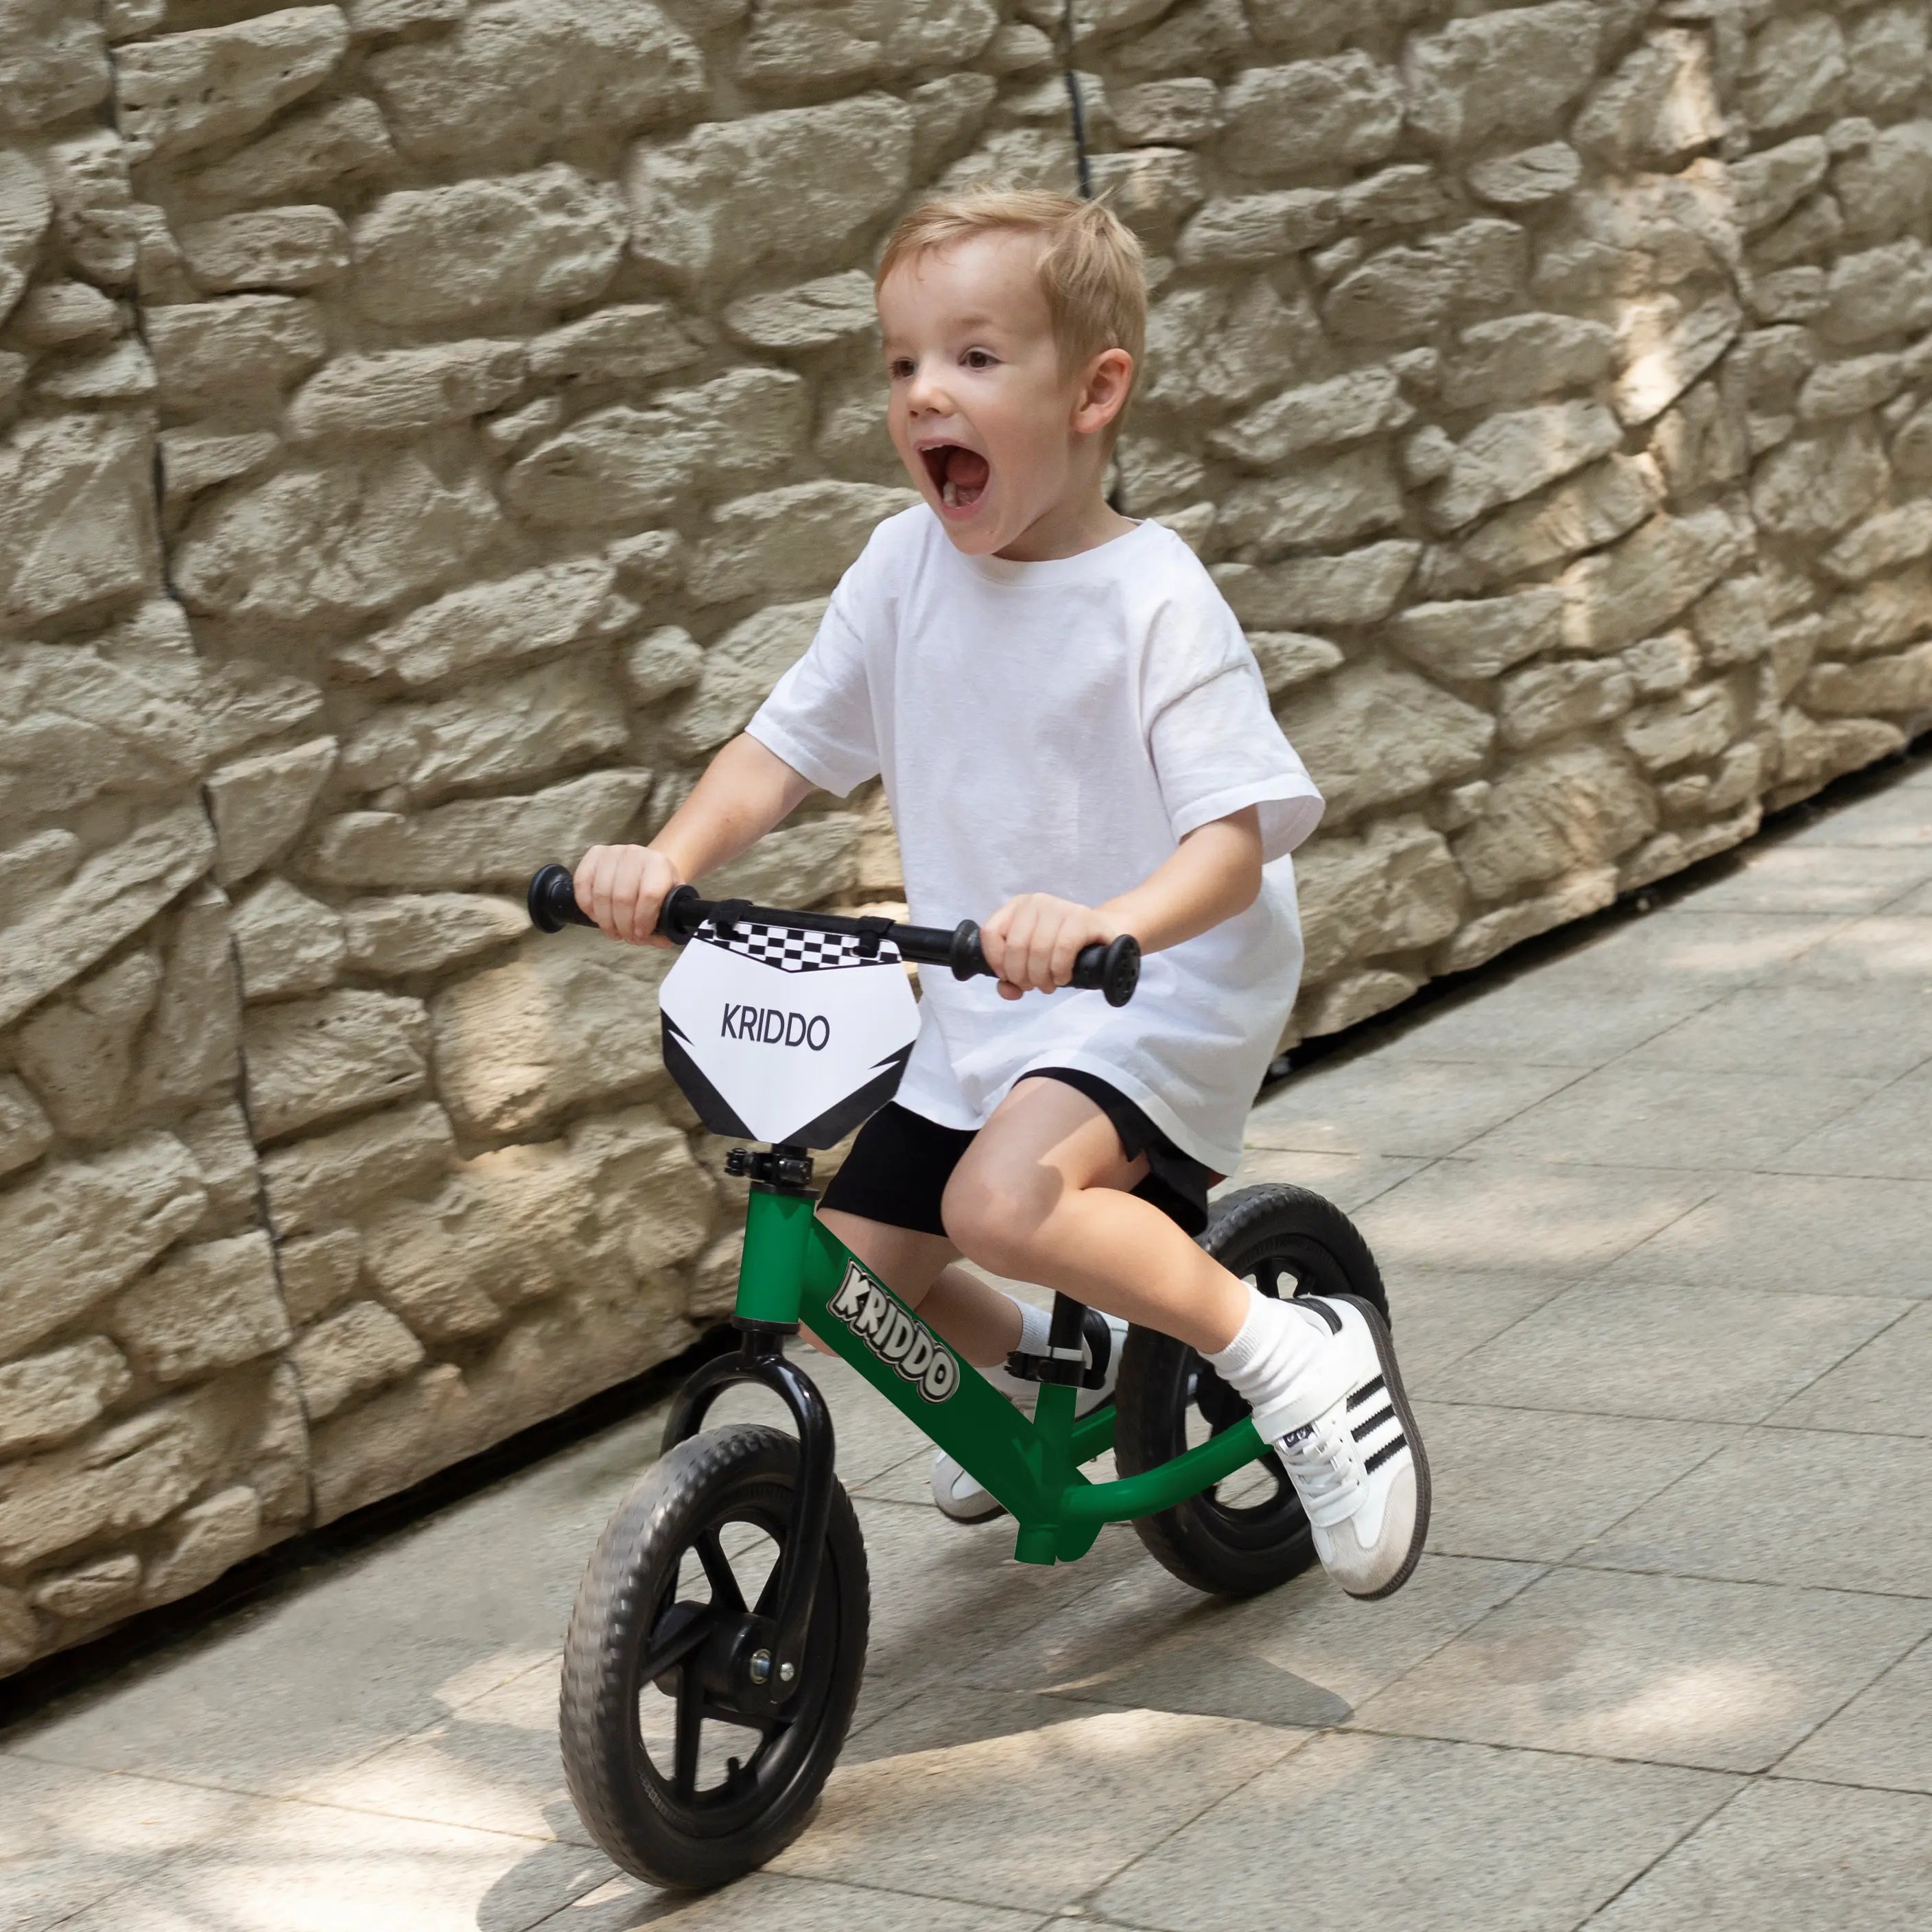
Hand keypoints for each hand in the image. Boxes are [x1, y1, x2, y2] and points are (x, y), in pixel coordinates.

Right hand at [575, 844, 681, 945]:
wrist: (645, 865)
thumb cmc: (657, 885)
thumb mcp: (670, 901)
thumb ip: (668, 922)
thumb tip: (662, 940)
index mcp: (659, 865)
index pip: (649, 895)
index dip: (642, 920)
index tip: (640, 934)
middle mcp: (635, 854)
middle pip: (622, 897)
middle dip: (622, 925)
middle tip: (626, 936)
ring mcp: (612, 853)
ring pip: (601, 893)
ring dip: (605, 920)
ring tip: (612, 930)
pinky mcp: (593, 855)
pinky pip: (582, 883)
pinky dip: (587, 905)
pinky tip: (596, 916)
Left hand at [979, 895, 1113, 1000]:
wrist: (1101, 937)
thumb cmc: (1062, 950)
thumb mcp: (1032, 960)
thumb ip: (1012, 977)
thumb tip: (1007, 990)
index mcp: (1018, 906)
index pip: (991, 933)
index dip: (996, 962)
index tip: (1009, 977)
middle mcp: (1037, 901)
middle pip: (1015, 946)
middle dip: (1022, 976)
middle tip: (1033, 986)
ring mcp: (1060, 906)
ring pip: (1038, 949)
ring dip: (1041, 977)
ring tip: (1048, 985)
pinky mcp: (1083, 918)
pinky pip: (1063, 948)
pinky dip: (1060, 970)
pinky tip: (1063, 977)